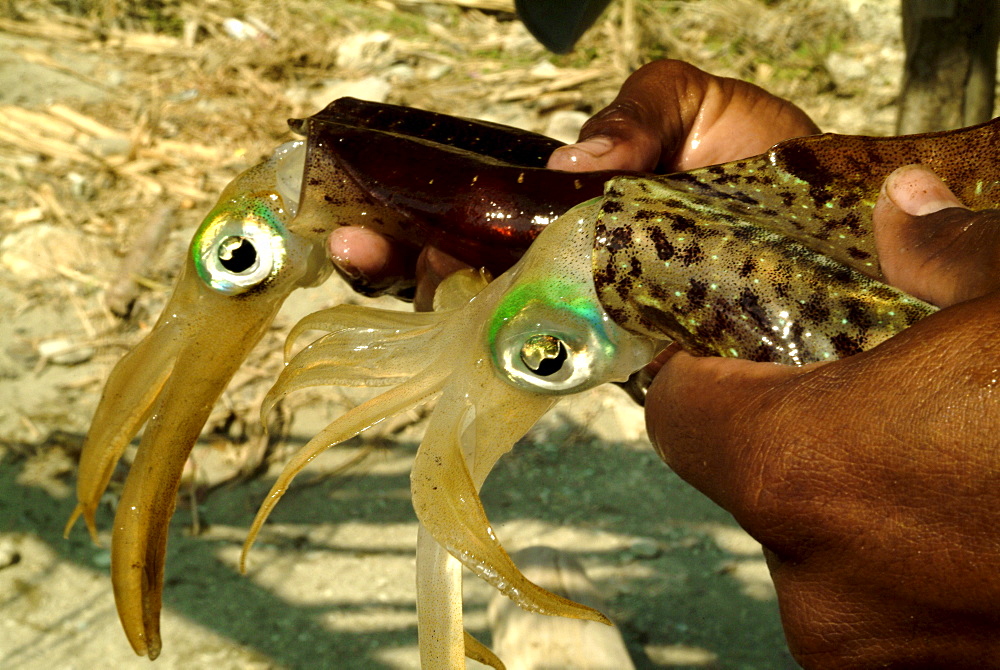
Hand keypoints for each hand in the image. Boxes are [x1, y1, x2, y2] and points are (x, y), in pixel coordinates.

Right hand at [329, 60, 818, 308]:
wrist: (834, 237)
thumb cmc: (766, 164)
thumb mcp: (697, 105)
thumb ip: (639, 110)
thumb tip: (578, 165)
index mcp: (563, 193)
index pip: (469, 199)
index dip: (409, 202)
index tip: (360, 201)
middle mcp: (559, 251)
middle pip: (455, 260)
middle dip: (395, 255)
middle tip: (356, 246)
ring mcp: (580, 308)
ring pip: (483, 314)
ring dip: (432, 297)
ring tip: (411, 270)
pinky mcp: (613, 355)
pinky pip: (546, 357)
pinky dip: (500, 347)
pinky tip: (470, 326)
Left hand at [646, 165, 999, 666]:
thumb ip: (947, 250)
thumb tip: (905, 211)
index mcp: (805, 471)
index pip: (680, 412)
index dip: (699, 367)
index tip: (723, 343)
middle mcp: (818, 583)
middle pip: (753, 477)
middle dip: (796, 425)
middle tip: (854, 382)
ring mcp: (877, 652)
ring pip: (824, 541)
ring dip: (863, 492)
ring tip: (940, 445)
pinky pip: (887, 593)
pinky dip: (911, 548)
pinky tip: (974, 505)